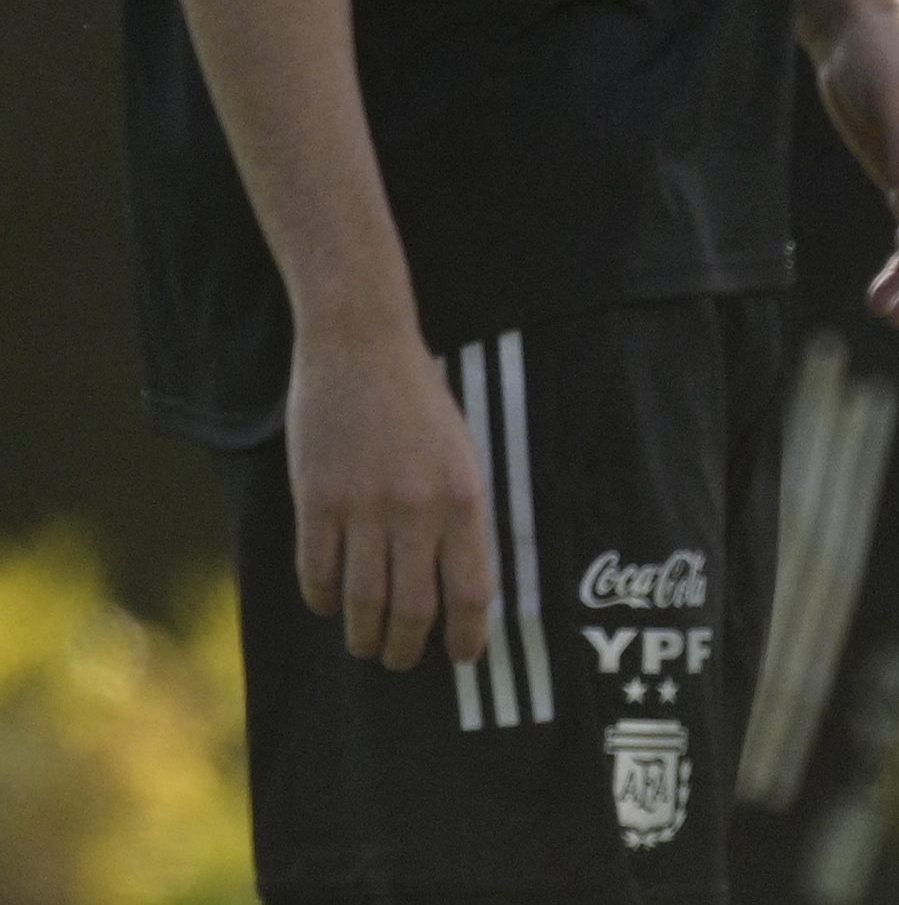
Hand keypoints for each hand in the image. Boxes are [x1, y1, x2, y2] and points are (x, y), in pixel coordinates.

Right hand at [284, 323, 494, 666]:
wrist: (362, 348)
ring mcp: (362, 508)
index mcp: (464, 496)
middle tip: (404, 661)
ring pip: (362, 600)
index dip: (470, 633)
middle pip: (413, 608)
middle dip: (409, 648)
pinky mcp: (315, 502)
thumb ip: (460, 513)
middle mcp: (416, 510)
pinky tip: (328, 604)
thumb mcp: (463, 452)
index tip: (466, 656)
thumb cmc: (421, 401)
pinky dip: (322, 599)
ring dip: (365, 635)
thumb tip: (457, 582)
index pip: (472, 588)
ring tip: (367, 646)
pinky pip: (316, 572)